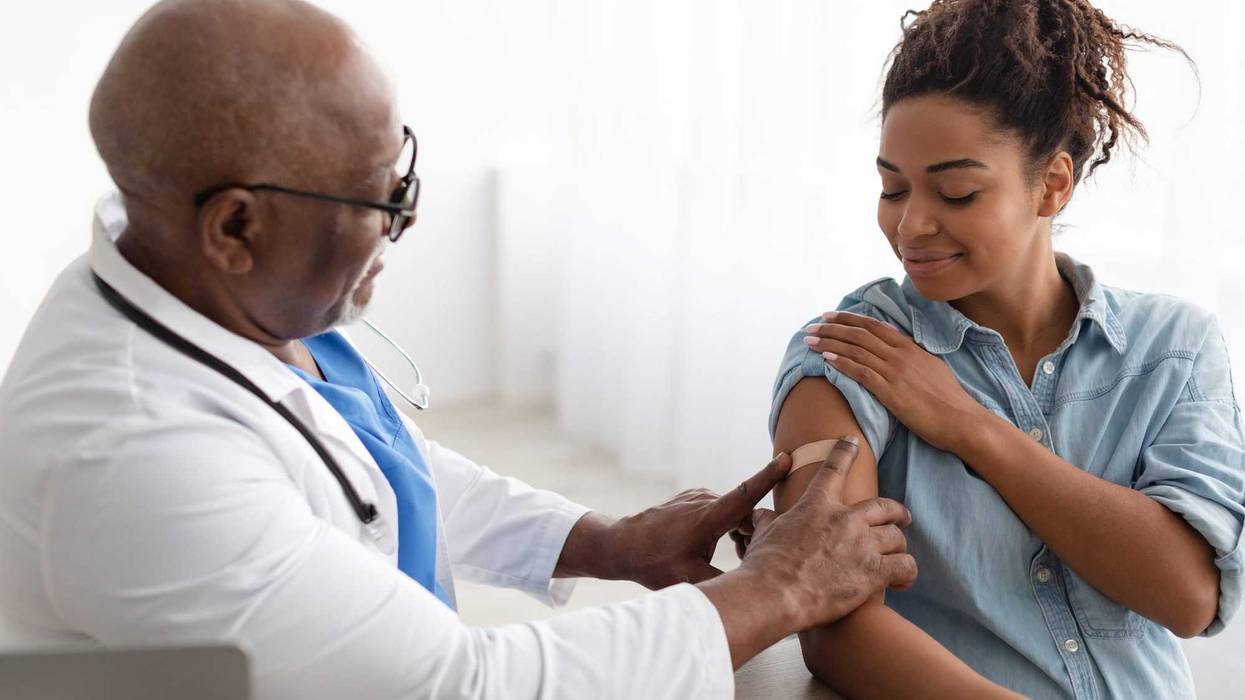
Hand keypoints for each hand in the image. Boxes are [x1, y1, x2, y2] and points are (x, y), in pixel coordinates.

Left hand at [605, 454, 793, 589]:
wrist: (622, 545)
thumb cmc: (654, 564)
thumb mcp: (690, 580)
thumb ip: (725, 581)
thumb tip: (755, 586)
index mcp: (707, 517)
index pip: (744, 494)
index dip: (767, 477)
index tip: (786, 458)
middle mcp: (704, 500)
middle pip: (746, 513)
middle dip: (757, 532)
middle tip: (752, 557)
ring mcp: (698, 496)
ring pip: (734, 512)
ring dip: (741, 530)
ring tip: (734, 554)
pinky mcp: (694, 497)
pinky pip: (721, 509)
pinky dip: (727, 524)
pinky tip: (716, 545)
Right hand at [738, 437, 916, 629]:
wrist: (775, 593)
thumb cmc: (766, 564)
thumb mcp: (764, 534)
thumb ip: (768, 521)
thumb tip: (760, 516)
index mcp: (817, 505)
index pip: (834, 469)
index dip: (845, 452)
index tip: (853, 442)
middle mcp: (845, 519)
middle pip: (884, 506)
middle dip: (897, 512)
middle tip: (903, 517)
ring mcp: (862, 545)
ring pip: (897, 538)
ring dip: (898, 547)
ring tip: (898, 556)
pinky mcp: (874, 573)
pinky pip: (905, 566)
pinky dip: (907, 573)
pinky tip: (902, 581)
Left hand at [803, 311, 985, 452]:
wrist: (962, 420)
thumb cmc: (949, 400)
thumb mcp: (932, 368)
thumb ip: (913, 356)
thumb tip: (898, 345)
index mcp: (911, 348)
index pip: (874, 326)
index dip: (850, 319)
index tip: (830, 316)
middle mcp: (901, 355)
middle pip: (860, 334)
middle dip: (832, 328)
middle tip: (812, 326)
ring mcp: (895, 372)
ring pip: (856, 350)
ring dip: (829, 343)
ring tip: (810, 340)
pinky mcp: (890, 391)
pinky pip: (861, 372)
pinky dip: (841, 363)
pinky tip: (825, 359)